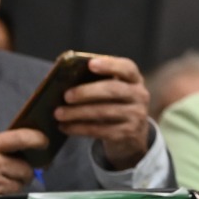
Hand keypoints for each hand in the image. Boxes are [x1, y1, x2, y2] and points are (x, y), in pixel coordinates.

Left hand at [57, 55, 151, 169]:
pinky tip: (64, 127)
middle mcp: (140, 95)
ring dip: (78, 112)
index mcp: (135, 79)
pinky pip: (100, 130)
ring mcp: (136, 115)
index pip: (127, 68)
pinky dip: (79, 128)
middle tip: (66, 95)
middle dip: (87, 92)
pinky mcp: (127, 133)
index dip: (110, 65)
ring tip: (58, 113)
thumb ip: (96, 81)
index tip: (90, 64)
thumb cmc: (114, 104)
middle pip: (114, 90)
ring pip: (105, 112)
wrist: (133, 134)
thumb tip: (64, 74)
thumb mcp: (113, 91)